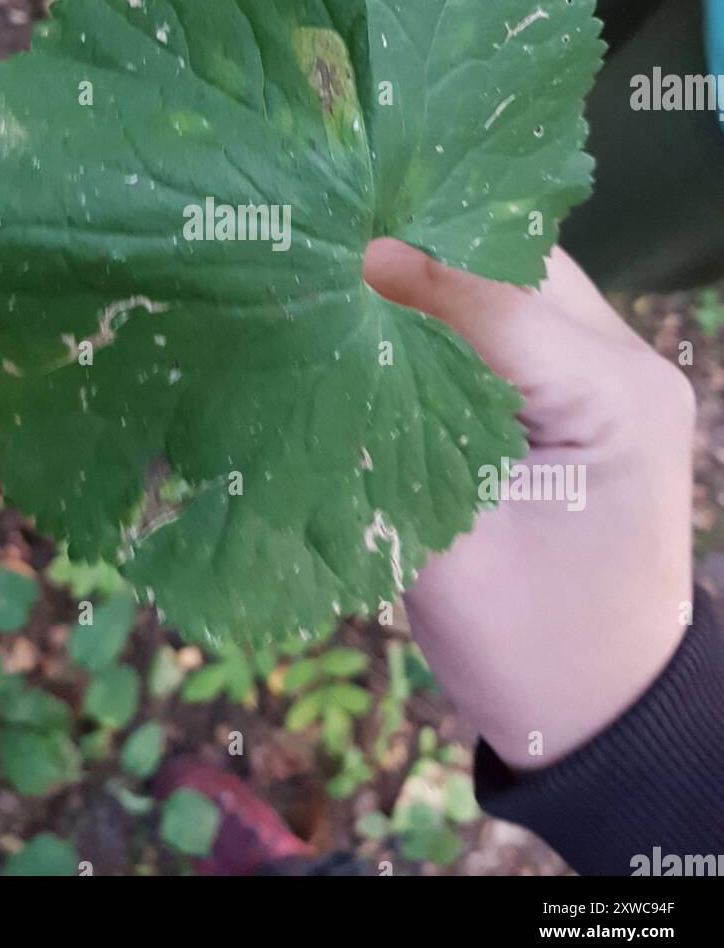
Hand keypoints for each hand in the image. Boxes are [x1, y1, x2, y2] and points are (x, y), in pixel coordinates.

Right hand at [363, 241, 694, 769]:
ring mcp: (611, 371)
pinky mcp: (583, 387)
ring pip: (516, 278)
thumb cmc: (530, 650)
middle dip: (426, 247)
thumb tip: (320, 350)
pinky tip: (387, 306)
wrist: (600, 710)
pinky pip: (513, 316)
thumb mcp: (451, 561)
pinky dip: (452, 303)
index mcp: (615, 401)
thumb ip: (387, 448)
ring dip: (440, 267)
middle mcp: (628, 364)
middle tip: (331, 237)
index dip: (408, 275)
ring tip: (350, 259)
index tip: (324, 252)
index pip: (500, 305)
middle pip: (518, 266)